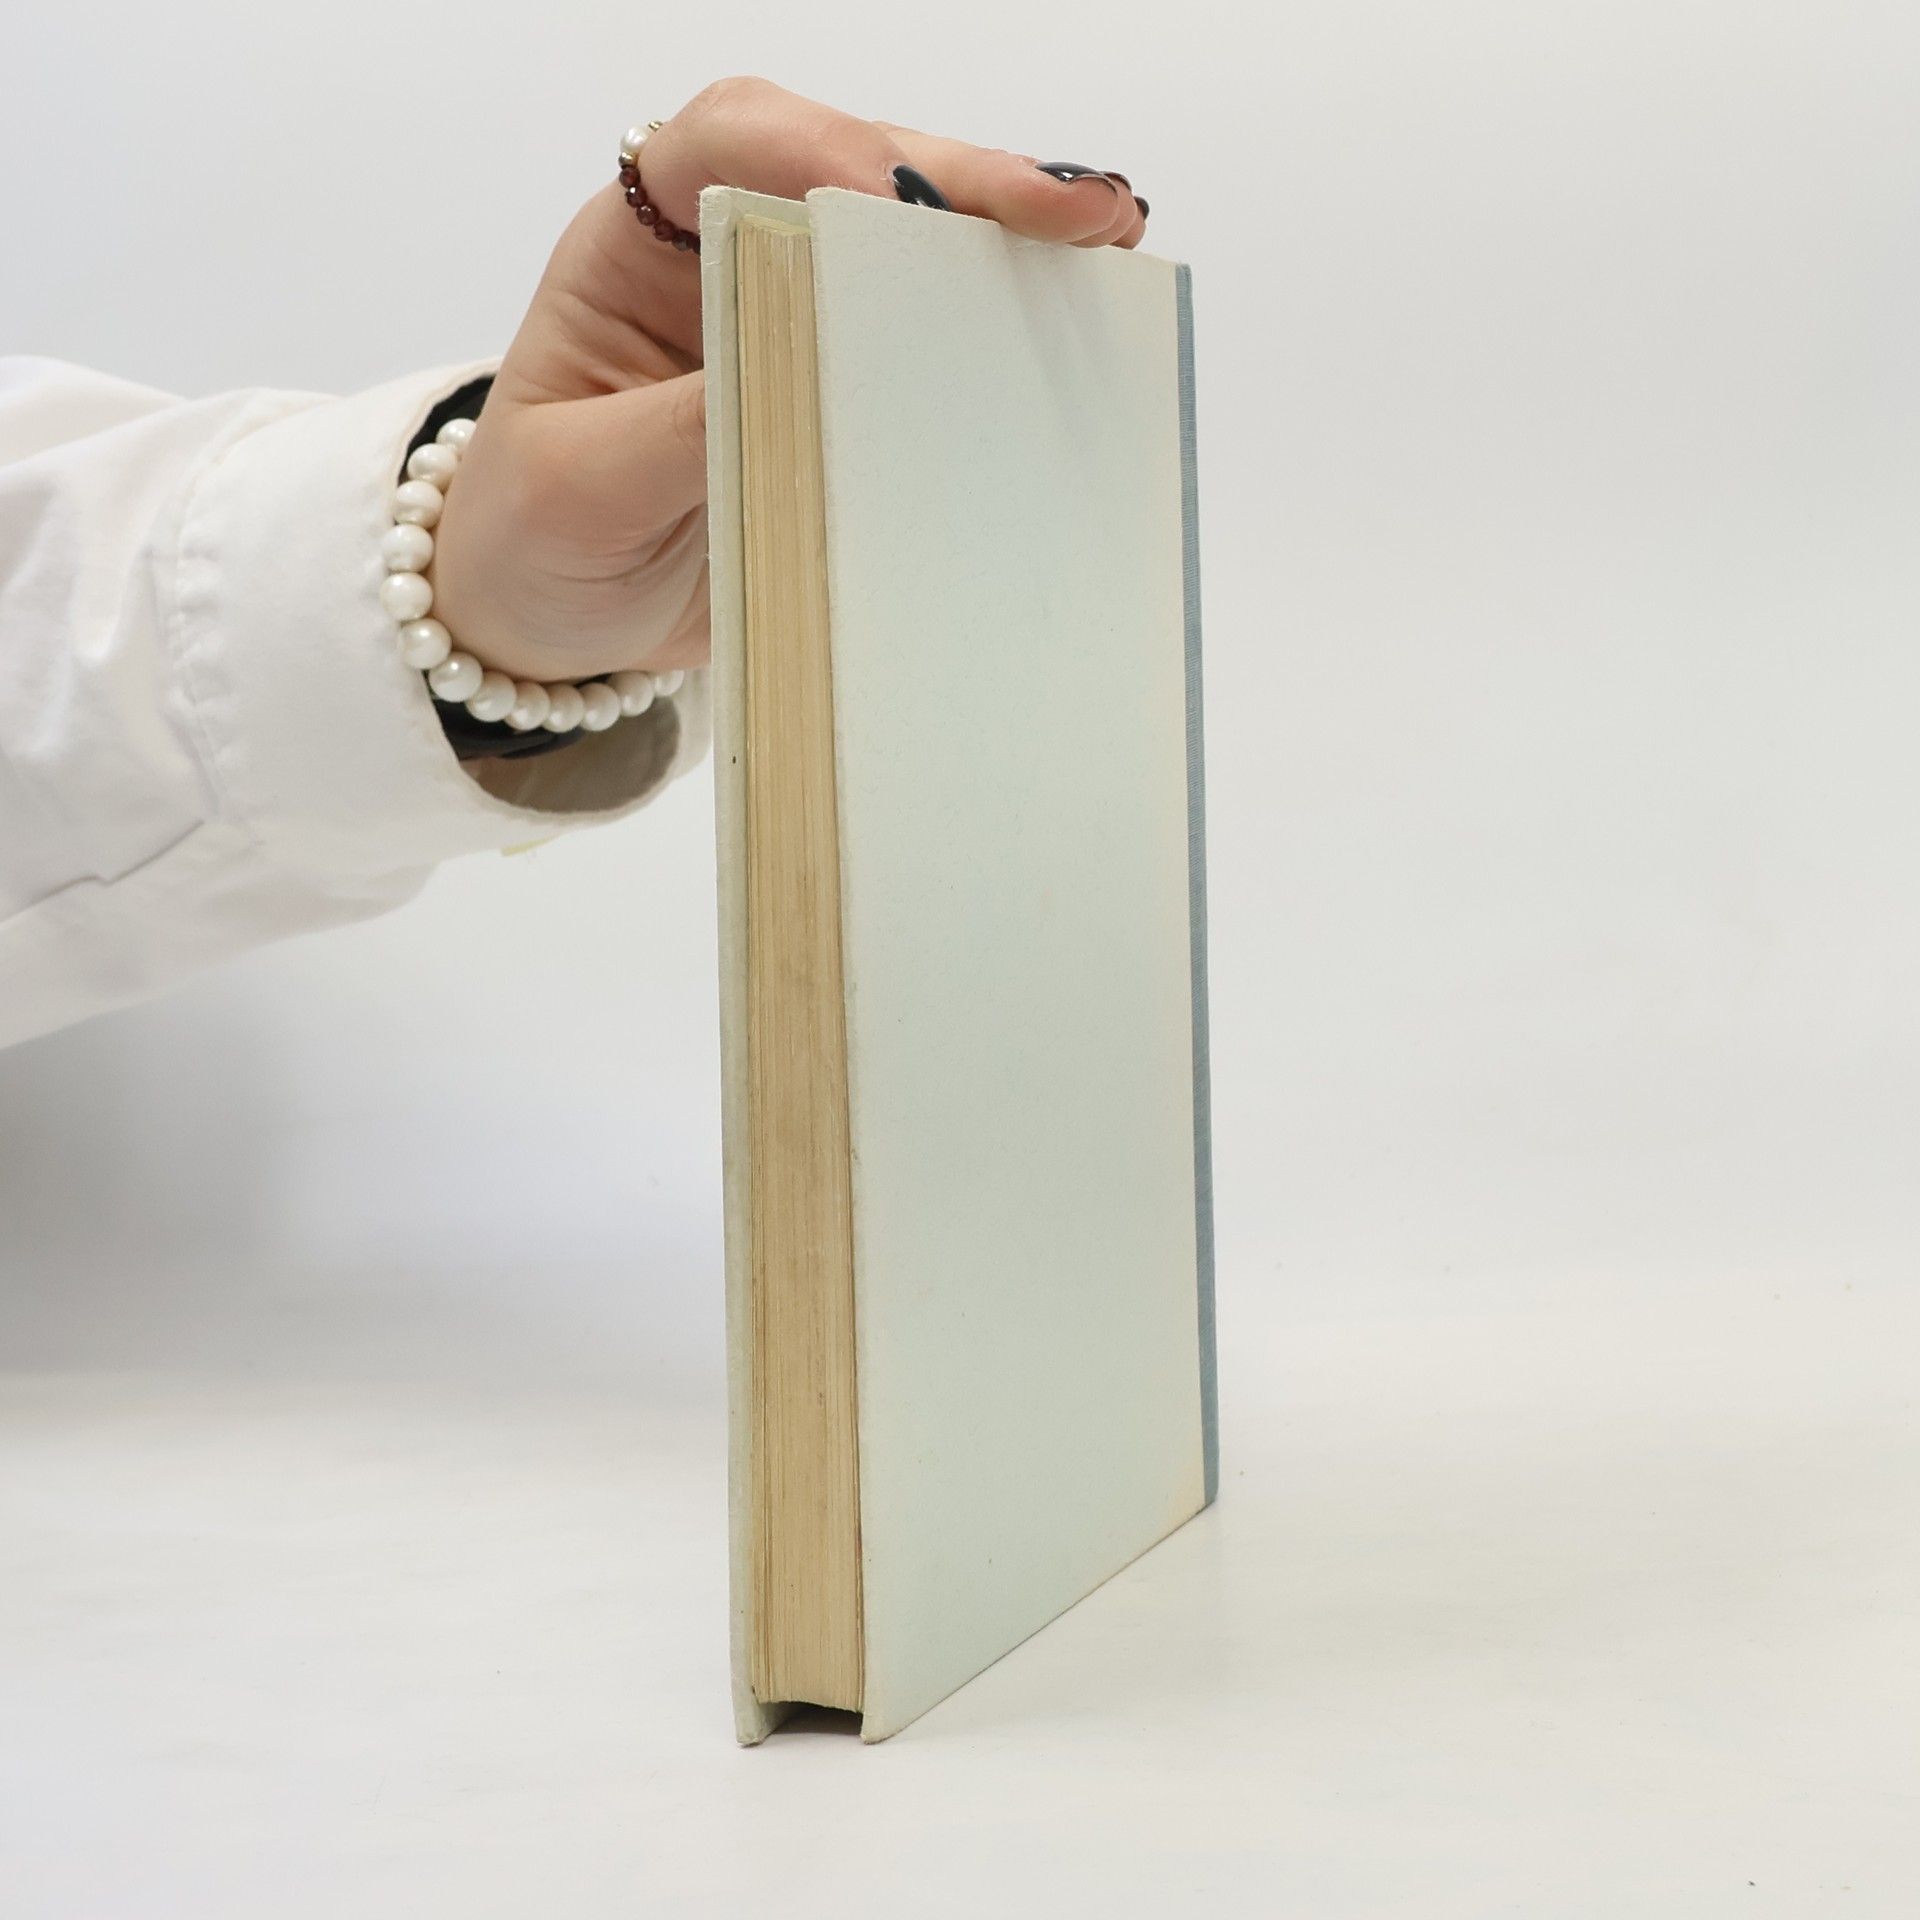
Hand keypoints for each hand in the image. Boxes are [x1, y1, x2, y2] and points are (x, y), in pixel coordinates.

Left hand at [427, 78, 1147, 687]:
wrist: (553, 620)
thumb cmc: (535, 538)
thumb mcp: (579, 490)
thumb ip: (674, 429)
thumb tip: (799, 379)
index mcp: (633, 249)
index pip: (724, 144)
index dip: (814, 154)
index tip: (885, 207)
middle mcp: (725, 256)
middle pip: (849, 168)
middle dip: (959, 181)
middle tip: (1071, 211)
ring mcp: (798, 318)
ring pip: (910, 237)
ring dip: (1009, 236)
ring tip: (1112, 241)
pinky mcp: (850, 390)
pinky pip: (933, 337)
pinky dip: (1006, 320)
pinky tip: (1083, 312)